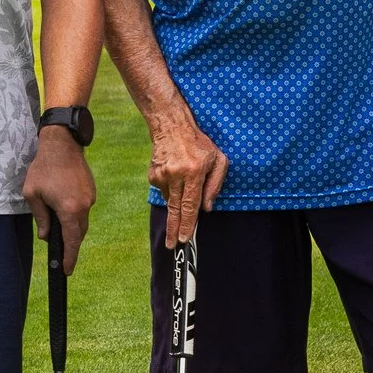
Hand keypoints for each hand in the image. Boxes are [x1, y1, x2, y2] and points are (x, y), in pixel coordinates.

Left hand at [23, 128, 97, 273]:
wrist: (62, 144)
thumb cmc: (43, 168)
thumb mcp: (33, 194)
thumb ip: (40, 218)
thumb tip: (46, 236)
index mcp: (69, 210)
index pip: (71, 241)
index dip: (69, 257)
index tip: (67, 270)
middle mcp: (84, 206)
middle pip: (79, 233)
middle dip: (70, 244)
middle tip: (60, 253)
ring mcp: (90, 198)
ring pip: (82, 221)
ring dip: (72, 227)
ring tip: (58, 226)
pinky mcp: (91, 191)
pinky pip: (84, 209)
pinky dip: (75, 214)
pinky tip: (63, 207)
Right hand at [148, 112, 227, 247]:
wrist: (172, 126)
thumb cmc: (200, 143)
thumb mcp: (218, 160)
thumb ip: (215, 185)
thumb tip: (207, 208)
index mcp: (193, 173)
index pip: (190, 205)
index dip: (187, 224)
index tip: (184, 239)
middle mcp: (176, 175)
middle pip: (175, 209)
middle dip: (174, 230)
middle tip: (172, 246)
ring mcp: (162, 175)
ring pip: (170, 200)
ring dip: (176, 204)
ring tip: (183, 189)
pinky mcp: (153, 175)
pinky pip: (164, 190)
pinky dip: (171, 190)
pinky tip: (176, 177)